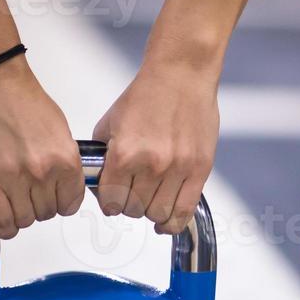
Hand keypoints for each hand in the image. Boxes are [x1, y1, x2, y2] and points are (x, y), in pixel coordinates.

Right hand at [0, 58, 83, 239]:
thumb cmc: (26, 103)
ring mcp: (15, 178)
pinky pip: (2, 221)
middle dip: (39, 205)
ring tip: (13, 196)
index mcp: (66, 161)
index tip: (52, 197)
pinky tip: (4, 216)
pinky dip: (5, 225)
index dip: (60, 202)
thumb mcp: (61, 134)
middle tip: (28, 191)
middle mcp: (43, 173)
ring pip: (25, 219)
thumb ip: (64, 164)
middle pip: (47, 213)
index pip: (70, 204)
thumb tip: (63, 189)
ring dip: (21, 213)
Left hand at [92, 58, 218, 234]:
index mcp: (124, 154)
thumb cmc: (146, 96)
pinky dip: (174, 222)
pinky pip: (185, 211)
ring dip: (152, 211)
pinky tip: (167, 221)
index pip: (111, 202)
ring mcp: (178, 169)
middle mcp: (151, 165)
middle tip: (134, 194)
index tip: (113, 200)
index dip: (110, 203)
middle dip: (131, 205)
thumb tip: (100, 187)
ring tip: (152, 200)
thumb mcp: (110, 124)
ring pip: (159, 214)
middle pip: (135, 210)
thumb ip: (103, 158)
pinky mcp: (199, 170)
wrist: (181, 77)